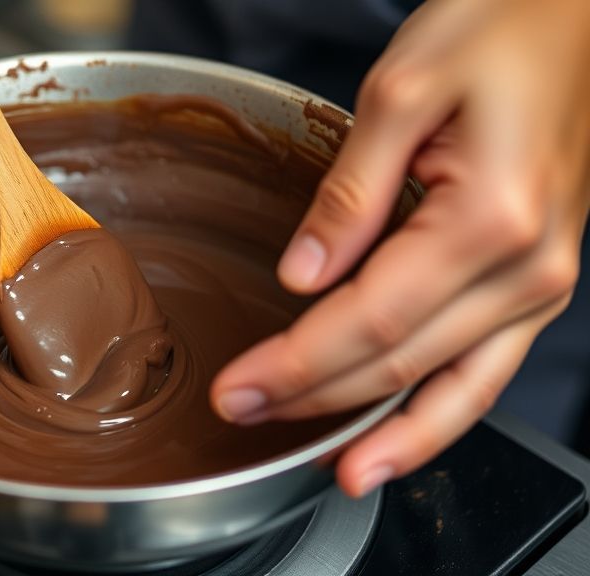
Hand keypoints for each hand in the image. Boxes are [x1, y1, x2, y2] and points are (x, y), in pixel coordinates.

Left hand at [211, 0, 589, 496]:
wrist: (575, 17)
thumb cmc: (497, 31)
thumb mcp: (401, 89)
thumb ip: (350, 193)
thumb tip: (304, 276)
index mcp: (489, 219)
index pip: (367, 320)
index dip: (295, 365)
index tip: (237, 390)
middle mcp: (527, 267)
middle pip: (400, 362)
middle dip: (314, 399)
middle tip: (243, 417)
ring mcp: (542, 283)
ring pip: (452, 386)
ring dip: (385, 433)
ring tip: (329, 471)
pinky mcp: (535, 282)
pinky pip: (485, 369)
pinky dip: (439, 413)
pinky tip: (396, 437)